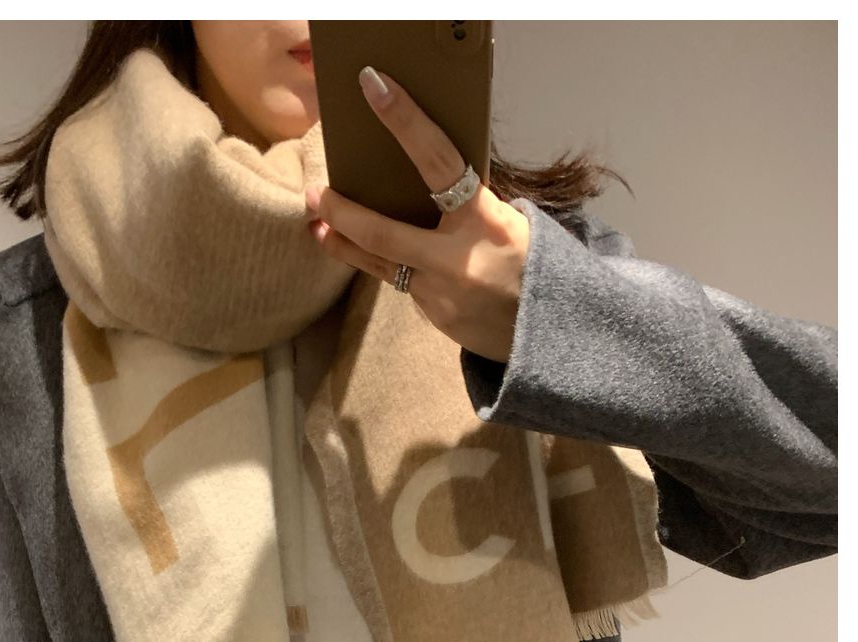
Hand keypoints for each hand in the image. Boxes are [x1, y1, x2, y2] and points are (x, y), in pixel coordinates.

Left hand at [303, 65, 530, 364]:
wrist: (545, 336)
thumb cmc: (530, 266)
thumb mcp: (513, 223)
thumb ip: (470, 204)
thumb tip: (427, 180)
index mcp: (483, 220)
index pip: (438, 161)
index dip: (405, 122)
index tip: (375, 88)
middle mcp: (455, 258)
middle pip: (381, 233)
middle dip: (341, 213)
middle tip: (313, 194)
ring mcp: (438, 293)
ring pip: (380, 263)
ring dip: (344, 244)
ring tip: (320, 228)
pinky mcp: (430, 315)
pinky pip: (402, 282)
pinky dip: (393, 266)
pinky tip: (384, 258)